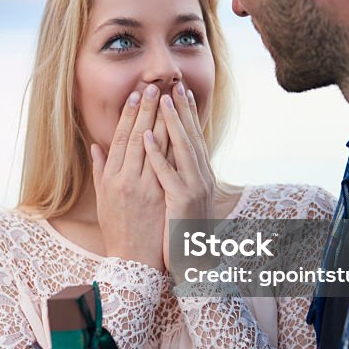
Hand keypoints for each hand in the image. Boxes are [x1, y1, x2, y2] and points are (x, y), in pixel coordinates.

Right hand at [90, 83, 167, 269]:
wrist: (133, 261)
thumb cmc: (118, 230)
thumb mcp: (104, 200)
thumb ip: (100, 171)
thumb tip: (96, 147)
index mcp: (112, 178)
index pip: (120, 138)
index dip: (128, 116)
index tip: (136, 96)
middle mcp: (126, 179)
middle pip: (137, 137)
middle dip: (147, 111)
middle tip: (154, 87)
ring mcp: (144, 188)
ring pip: (154, 147)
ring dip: (162, 120)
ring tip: (169, 99)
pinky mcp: (160, 197)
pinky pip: (167, 165)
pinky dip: (170, 146)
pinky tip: (175, 128)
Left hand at [143, 84, 216, 269]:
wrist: (194, 263)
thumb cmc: (182, 233)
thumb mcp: (180, 200)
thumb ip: (174, 176)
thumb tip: (171, 163)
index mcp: (200, 176)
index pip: (193, 138)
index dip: (186, 115)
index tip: (178, 92)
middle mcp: (202, 178)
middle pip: (191, 136)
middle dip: (181, 109)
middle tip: (173, 84)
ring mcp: (194, 188)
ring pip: (181, 148)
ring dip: (171, 121)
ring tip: (160, 100)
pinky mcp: (182, 200)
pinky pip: (166, 172)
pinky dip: (157, 152)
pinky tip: (147, 135)